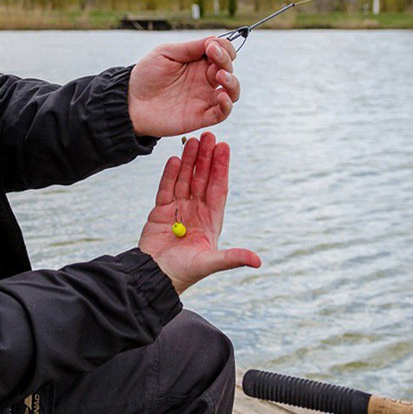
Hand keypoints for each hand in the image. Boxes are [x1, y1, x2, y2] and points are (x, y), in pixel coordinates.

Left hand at [128, 36, 239, 137]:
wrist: (130, 101)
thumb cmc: (146, 75)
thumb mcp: (166, 52)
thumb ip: (190, 47)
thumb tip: (215, 40)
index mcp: (198, 62)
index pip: (222, 53)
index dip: (223, 47)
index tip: (211, 46)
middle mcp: (204, 80)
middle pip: (228, 69)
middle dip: (226, 60)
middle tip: (214, 56)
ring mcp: (204, 98)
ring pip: (232, 91)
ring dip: (232, 82)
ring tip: (220, 75)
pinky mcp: (201, 116)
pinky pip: (222, 113)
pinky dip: (227, 105)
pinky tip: (221, 95)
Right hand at [138, 132, 260, 293]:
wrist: (154, 277)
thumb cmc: (184, 273)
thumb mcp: (210, 264)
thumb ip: (232, 258)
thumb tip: (257, 261)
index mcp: (211, 220)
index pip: (218, 188)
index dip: (221, 168)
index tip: (225, 147)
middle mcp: (196, 211)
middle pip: (202, 178)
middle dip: (206, 158)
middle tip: (209, 136)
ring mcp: (178, 209)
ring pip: (185, 179)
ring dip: (189, 160)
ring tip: (192, 141)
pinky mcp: (160, 211)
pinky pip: (166, 188)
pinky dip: (170, 174)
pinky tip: (174, 159)